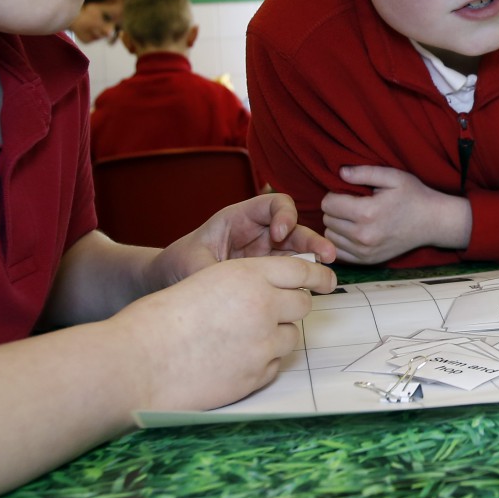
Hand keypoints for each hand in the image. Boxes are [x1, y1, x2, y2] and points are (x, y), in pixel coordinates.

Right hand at [113, 255, 335, 412]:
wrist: (139, 363)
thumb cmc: (160, 320)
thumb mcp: (204, 282)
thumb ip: (242, 285)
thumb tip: (274, 293)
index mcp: (246, 275)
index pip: (299, 271)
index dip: (317, 275)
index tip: (327, 281)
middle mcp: (262, 305)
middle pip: (302, 304)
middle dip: (291, 308)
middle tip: (270, 313)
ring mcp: (263, 343)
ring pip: (291, 337)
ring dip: (275, 337)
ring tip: (238, 340)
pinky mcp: (257, 375)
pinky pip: (275, 365)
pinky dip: (261, 362)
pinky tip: (231, 361)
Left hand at [150, 193, 336, 289]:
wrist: (170, 282)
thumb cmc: (178, 264)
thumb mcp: (191, 264)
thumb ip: (212, 271)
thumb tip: (229, 287)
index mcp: (239, 219)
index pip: (274, 204)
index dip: (284, 214)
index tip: (279, 235)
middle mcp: (258, 233)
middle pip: (294, 229)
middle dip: (312, 240)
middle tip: (326, 256)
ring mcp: (265, 255)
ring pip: (298, 254)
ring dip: (315, 263)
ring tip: (328, 280)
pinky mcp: (268, 275)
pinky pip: (291, 275)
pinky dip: (303, 282)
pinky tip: (311, 293)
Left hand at [322, 166, 469, 264]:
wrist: (433, 222)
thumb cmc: (413, 196)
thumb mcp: (393, 176)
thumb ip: (364, 172)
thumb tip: (340, 172)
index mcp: (367, 213)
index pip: (328, 204)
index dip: (334, 194)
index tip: (347, 193)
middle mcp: (363, 235)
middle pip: (327, 220)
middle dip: (335, 210)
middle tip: (351, 204)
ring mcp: (365, 251)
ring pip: (330, 236)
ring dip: (336, 226)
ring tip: (352, 218)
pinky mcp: (368, 261)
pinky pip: (339, 252)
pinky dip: (342, 242)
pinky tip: (353, 232)